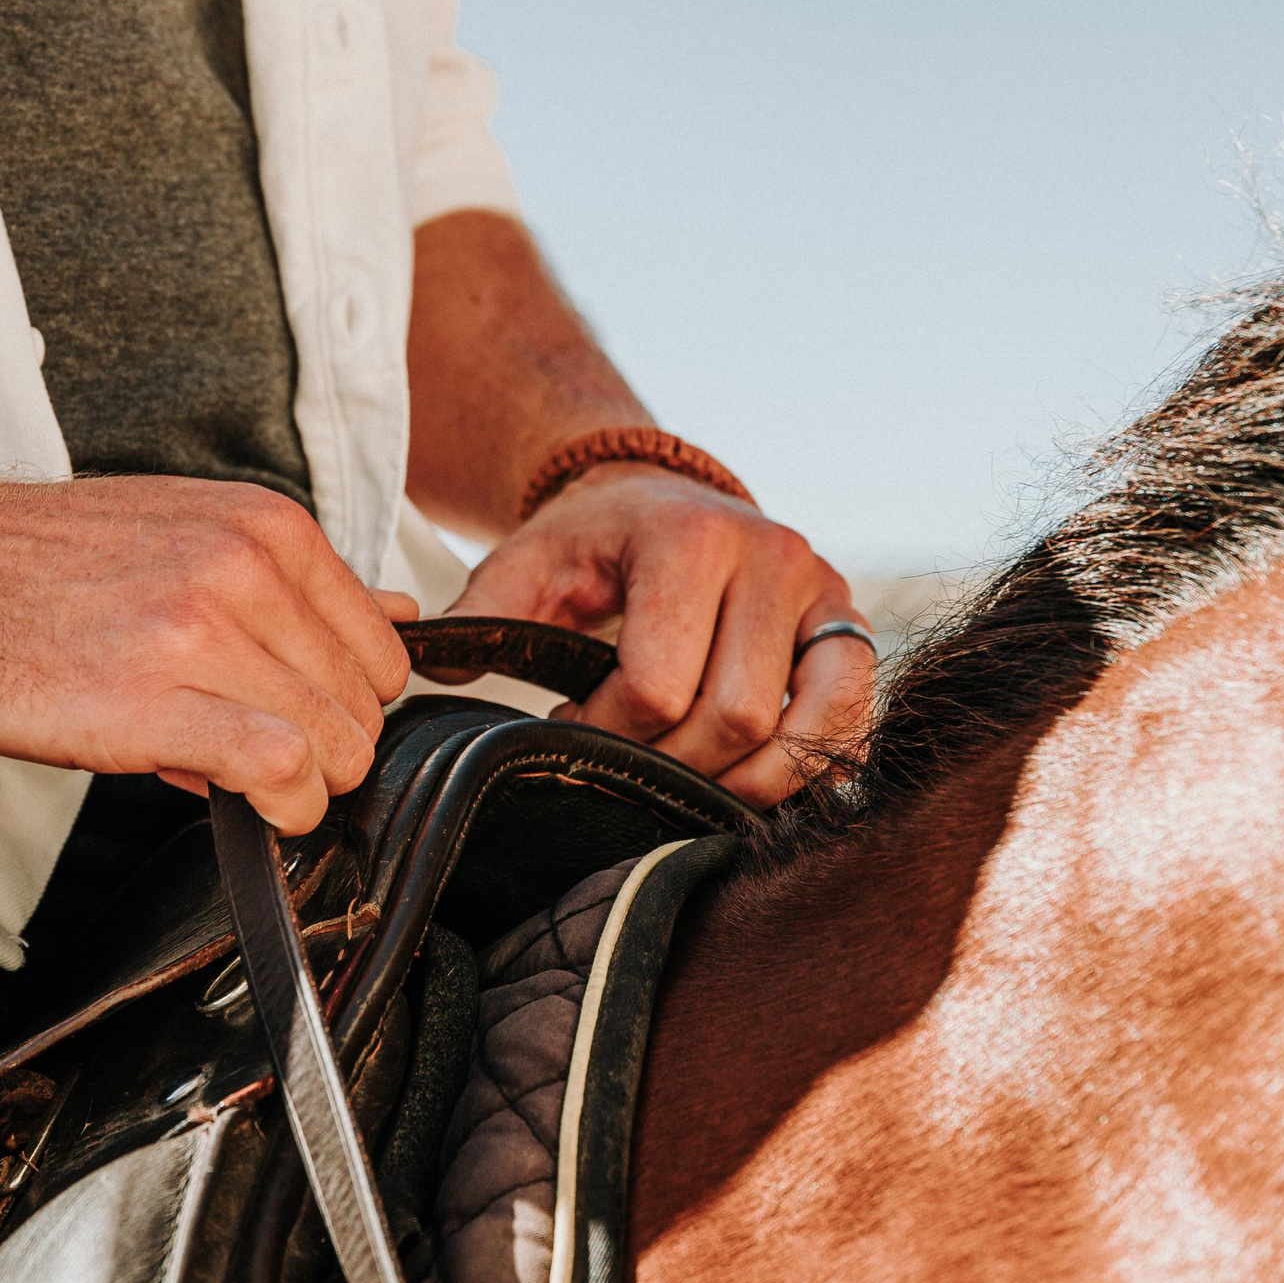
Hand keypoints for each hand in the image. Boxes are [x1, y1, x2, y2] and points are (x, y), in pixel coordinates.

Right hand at [0, 474, 415, 833]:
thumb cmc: (28, 564)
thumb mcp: (181, 535)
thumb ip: (291, 583)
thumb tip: (394, 612)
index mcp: (263, 526)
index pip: (381, 647)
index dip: (346, 705)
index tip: (296, 724)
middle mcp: (247, 566)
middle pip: (367, 703)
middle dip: (328, 751)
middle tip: (258, 763)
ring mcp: (203, 630)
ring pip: (338, 741)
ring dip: (306, 788)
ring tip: (238, 782)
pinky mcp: (156, 698)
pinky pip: (283, 769)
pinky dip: (283, 808)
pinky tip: (245, 808)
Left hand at [442, 464, 872, 804]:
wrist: (667, 497)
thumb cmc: (594, 541)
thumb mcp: (529, 560)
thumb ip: (483, 614)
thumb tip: (430, 675)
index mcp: (689, 539)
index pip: (657, 686)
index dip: (607, 733)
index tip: (568, 728)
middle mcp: (772, 557)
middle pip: (734, 717)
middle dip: (670, 765)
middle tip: (624, 764)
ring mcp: (824, 592)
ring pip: (805, 729)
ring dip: (746, 782)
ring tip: (686, 786)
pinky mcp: (849, 627)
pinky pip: (853, 719)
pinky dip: (811, 766)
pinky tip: (756, 783)